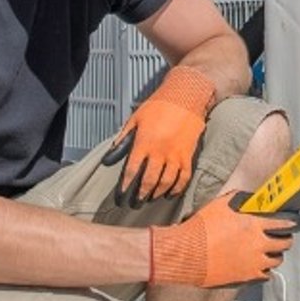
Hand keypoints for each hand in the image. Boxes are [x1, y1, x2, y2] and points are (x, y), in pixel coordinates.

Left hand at [104, 66, 213, 203]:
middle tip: (135, 203)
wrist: (187, 97)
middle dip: (140, 194)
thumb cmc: (159, 106)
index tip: (121, 194)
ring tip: (150, 198)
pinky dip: (177, 188)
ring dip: (157, 193)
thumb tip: (110, 158)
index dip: (126, 184)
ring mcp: (176, 155)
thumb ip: (123, 139)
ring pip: (166, 181)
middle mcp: (161, 151)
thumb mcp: (135, 119)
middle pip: (149, 180)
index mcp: (145, 142)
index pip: (132, 170)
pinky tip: (170, 193)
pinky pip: (184, 177)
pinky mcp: (188, 155)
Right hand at [147, 193, 299, 287]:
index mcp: (255, 225)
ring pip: (276, 260)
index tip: (299, 222)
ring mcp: (253, 263)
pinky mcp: (246, 278)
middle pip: (286, 243)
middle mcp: (258, 245)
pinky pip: (265, 275)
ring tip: (267, 250)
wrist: (185, 254)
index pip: (286, 223)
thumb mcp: (222, 204)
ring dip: (274, 254)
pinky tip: (257, 264)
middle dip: (286, 238)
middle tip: (281, 236)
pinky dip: (264, 270)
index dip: (295, 222)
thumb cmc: (200, 228)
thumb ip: (241, 201)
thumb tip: (253, 199)